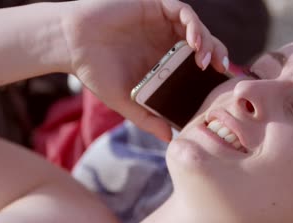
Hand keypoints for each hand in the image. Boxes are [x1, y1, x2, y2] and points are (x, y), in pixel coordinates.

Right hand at [62, 0, 227, 140]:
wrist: (71, 44)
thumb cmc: (95, 71)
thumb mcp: (125, 101)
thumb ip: (147, 118)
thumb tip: (169, 139)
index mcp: (161, 60)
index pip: (195, 63)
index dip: (211, 72)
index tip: (219, 84)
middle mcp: (164, 40)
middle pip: (202, 44)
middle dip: (216, 54)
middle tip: (220, 70)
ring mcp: (160, 23)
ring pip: (196, 27)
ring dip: (206, 41)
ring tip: (206, 60)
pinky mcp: (153, 6)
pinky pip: (181, 11)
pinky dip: (192, 24)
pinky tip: (193, 42)